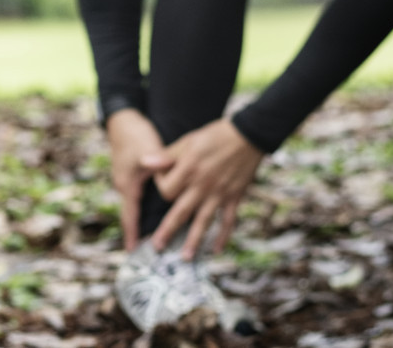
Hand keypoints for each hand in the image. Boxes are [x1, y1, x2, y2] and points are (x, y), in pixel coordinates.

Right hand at [105, 109, 167, 250]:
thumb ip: (159, 166)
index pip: (130, 216)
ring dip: (141, 221)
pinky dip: (144, 208)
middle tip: (146, 251)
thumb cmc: (136, 135)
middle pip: (132, 215)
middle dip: (138, 232)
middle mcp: (125, 186)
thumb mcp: (148, 150)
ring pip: (135, 207)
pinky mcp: (132, 175)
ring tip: (150, 237)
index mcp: (128, 185)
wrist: (123, 120)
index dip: (133, 234)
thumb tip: (166, 179)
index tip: (134, 252)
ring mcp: (126, 181)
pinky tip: (153, 211)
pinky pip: (138, 197)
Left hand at [148, 118, 262, 259]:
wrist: (248, 135)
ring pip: (203, 222)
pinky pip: (228, 221)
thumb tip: (145, 163)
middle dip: (168, 231)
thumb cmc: (215, 135)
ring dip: (193, 241)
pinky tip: (216, 250)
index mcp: (188, 169)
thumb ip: (167, 156)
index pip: (166, 190)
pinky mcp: (233, 197)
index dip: (161, 187)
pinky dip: (223, 236)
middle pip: (180, 213)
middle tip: (158, 247)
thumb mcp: (188, 141)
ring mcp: (219, 193)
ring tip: (185, 258)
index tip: (164, 181)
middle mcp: (202, 185)